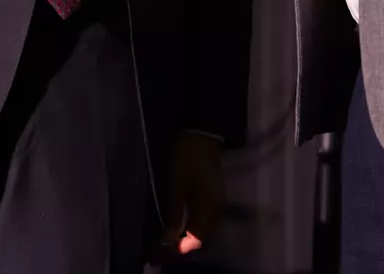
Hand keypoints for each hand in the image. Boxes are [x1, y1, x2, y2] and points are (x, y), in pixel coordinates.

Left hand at [160, 132, 222, 255]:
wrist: (202, 136)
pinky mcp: (214, 196)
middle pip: (203, 235)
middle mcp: (217, 208)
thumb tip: (168, 236)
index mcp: (209, 206)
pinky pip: (206, 218)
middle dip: (184, 242)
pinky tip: (182, 221)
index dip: (181, 246)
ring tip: (171, 234)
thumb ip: (174, 213)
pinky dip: (194, 223)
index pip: (198, 237)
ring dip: (189, 233)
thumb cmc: (187, 159)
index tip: (165, 248)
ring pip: (205, 227)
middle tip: (166, 242)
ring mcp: (217, 202)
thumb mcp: (177, 186)